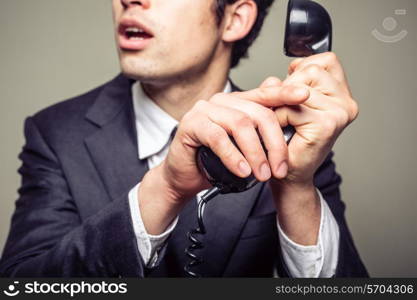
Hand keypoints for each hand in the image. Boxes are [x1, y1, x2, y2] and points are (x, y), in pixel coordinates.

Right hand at [160, 79, 309, 202]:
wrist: (185, 176)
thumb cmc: (215, 161)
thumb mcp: (244, 148)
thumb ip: (261, 133)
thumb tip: (288, 123)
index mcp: (236, 103)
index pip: (264, 95)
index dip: (284, 94)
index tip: (305, 96)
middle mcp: (221, 102)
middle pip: (257, 113)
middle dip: (274, 143)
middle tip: (279, 169)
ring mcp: (204, 110)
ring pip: (240, 124)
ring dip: (255, 153)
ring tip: (261, 175)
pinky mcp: (191, 124)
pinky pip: (218, 137)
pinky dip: (233, 156)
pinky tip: (242, 171)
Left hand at [274, 52, 358, 185]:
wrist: (288, 173)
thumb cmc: (287, 139)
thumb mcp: (285, 102)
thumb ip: (281, 85)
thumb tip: (273, 80)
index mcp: (341, 94)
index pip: (326, 60)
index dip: (302, 69)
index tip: (291, 88)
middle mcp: (346, 102)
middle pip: (311, 70)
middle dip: (288, 86)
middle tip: (284, 109)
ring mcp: (340, 113)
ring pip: (301, 86)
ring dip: (282, 102)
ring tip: (284, 120)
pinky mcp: (327, 124)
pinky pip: (292, 107)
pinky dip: (280, 117)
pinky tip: (283, 129)